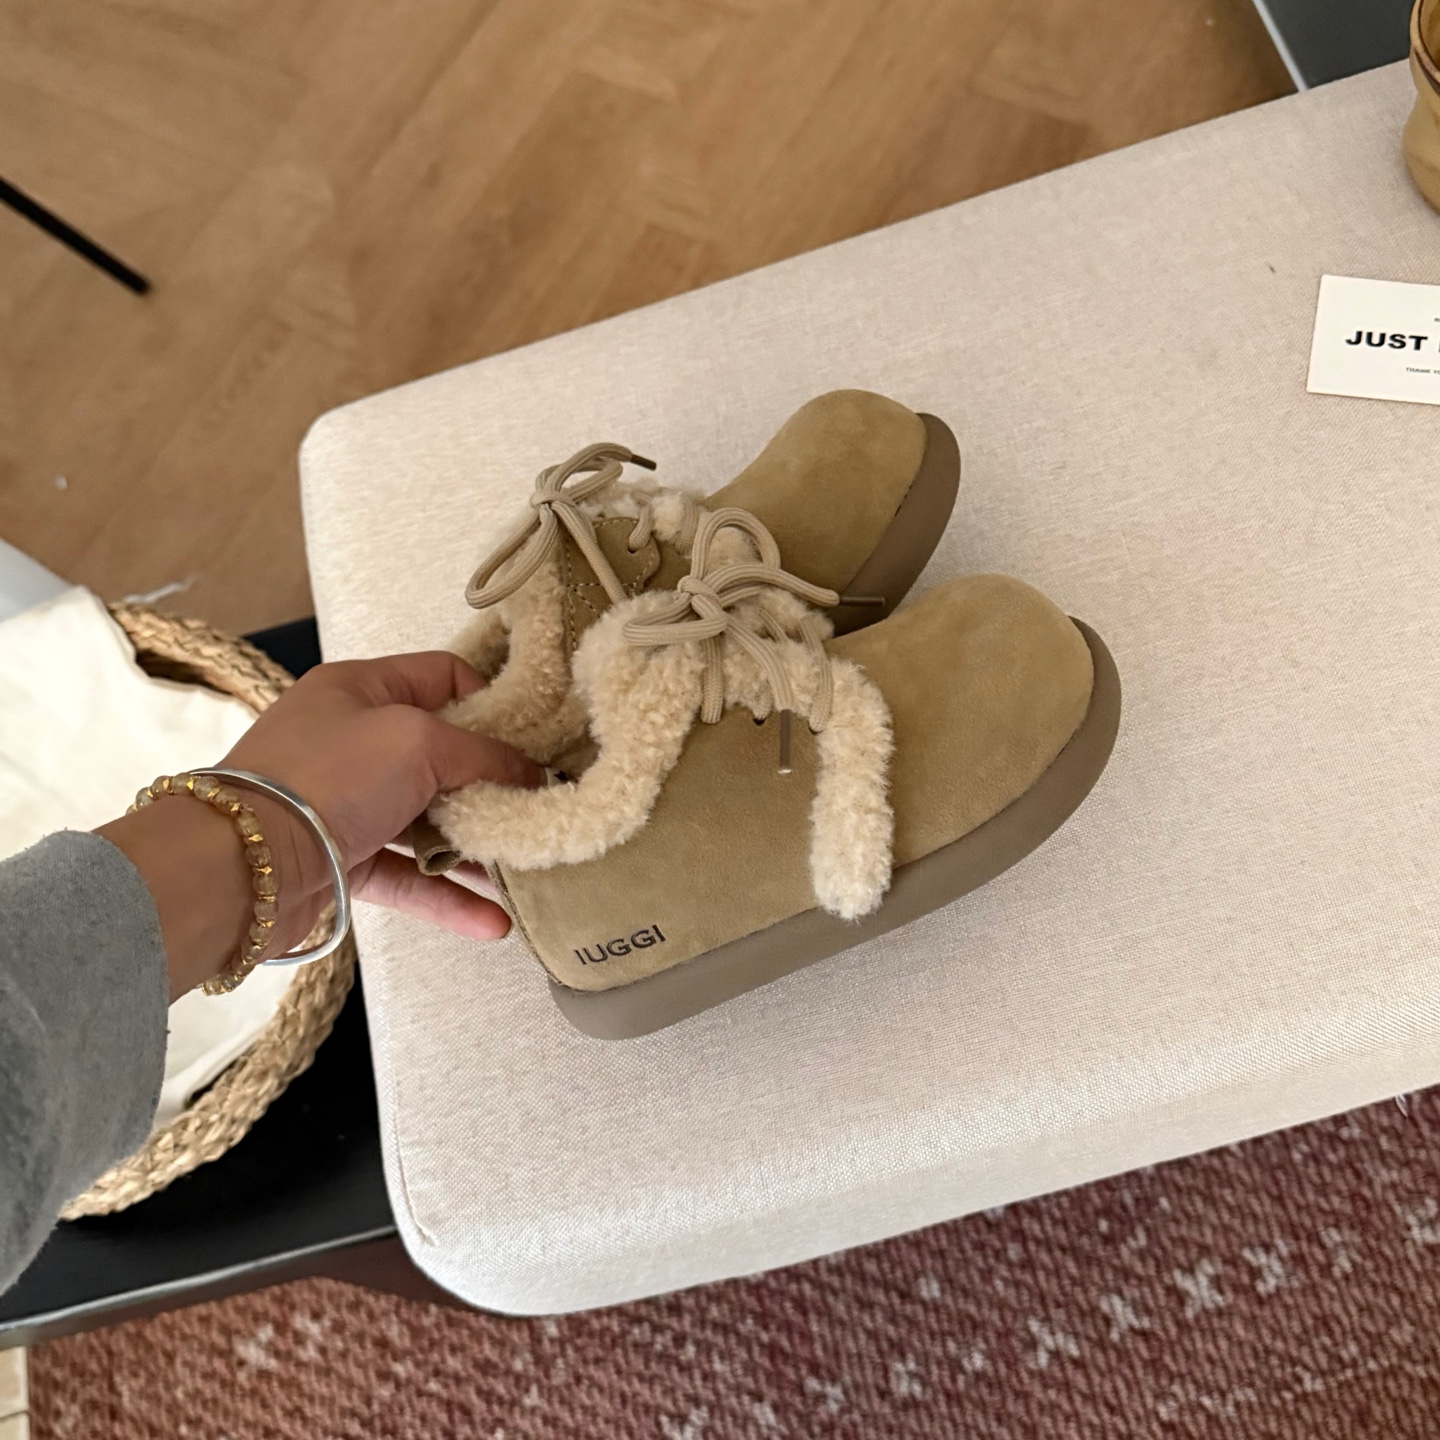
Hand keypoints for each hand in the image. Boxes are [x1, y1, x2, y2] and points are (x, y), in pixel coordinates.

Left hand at [100, 652, 541, 998]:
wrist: (247, 864)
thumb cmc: (334, 776)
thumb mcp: (419, 741)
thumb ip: (484, 755)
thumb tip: (533, 773)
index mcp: (360, 689)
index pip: (441, 677)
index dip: (491, 700)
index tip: (537, 734)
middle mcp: (352, 740)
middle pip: (440, 754)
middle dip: (492, 780)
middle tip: (543, 799)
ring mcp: (347, 804)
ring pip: (427, 821)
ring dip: (475, 845)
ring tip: (527, 865)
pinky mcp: (345, 862)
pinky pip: (408, 877)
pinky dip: (448, 897)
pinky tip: (494, 922)